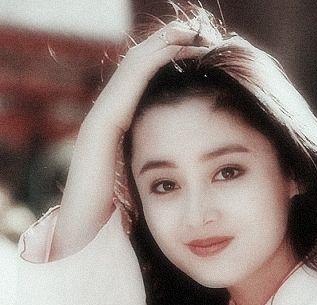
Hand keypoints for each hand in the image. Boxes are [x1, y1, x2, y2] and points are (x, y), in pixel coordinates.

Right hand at [51, 20, 215, 259]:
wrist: (88, 242)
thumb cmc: (121, 227)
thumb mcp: (151, 194)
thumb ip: (164, 178)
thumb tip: (196, 179)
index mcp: (123, 137)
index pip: (150, 92)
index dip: (175, 72)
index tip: (208, 62)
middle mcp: (111, 123)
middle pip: (143, 74)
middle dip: (172, 50)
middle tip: (201, 33)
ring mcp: (103, 121)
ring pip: (136, 69)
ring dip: (165, 45)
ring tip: (192, 29)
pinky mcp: (102, 124)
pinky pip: (132, 80)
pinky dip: (155, 58)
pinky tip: (178, 43)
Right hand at [87, 20, 214, 134]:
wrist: (106, 122)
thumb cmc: (123, 117)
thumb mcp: (142, 99)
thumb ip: (153, 92)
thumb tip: (169, 99)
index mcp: (138, 58)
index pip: (166, 37)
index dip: (187, 37)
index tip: (206, 45)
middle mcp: (138, 52)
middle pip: (171, 30)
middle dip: (194, 32)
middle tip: (215, 40)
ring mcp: (139, 57)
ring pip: (172, 35)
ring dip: (194, 37)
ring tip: (214, 43)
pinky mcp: (143, 66)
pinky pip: (170, 50)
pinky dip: (189, 48)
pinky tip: (205, 53)